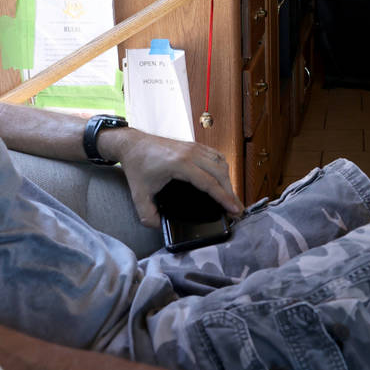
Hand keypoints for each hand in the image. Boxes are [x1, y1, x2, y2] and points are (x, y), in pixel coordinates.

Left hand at [111, 130, 242, 226]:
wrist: (133, 144)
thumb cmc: (137, 165)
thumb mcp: (138, 195)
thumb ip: (147, 215)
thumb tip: (160, 226)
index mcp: (179, 164)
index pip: (208, 182)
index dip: (223, 197)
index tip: (233, 209)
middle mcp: (190, 153)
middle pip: (220, 173)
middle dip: (230, 192)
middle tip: (236, 209)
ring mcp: (193, 147)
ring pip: (220, 163)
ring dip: (228, 181)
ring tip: (230, 197)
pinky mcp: (193, 146)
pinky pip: (215, 156)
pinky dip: (222, 169)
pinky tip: (223, 180)